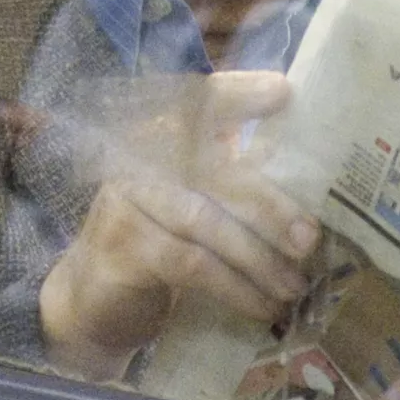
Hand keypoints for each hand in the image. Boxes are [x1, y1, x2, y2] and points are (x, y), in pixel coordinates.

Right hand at [39, 71, 320, 380]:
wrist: (90, 307)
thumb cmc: (156, 253)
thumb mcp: (192, 212)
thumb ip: (229, 189)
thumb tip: (304, 190)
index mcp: (161, 142)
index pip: (199, 104)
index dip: (237, 93)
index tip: (282, 91)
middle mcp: (139, 160)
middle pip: (214, 173)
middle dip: (269, 206)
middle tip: (309, 239)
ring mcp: (126, 202)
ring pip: (206, 223)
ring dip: (258, 259)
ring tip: (293, 287)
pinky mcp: (123, 248)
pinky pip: (191, 264)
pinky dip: (235, 288)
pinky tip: (262, 308)